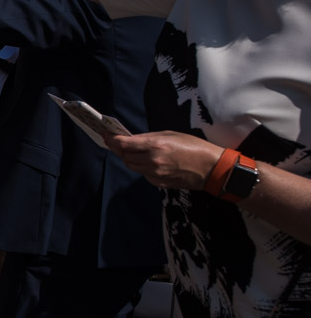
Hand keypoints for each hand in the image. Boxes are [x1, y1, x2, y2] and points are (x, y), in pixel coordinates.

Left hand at [105, 130, 221, 190]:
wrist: (210, 167)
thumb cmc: (193, 146)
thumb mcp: (170, 134)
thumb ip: (148, 137)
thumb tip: (131, 139)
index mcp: (155, 146)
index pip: (124, 144)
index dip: (112, 140)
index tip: (106, 136)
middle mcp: (152, 161)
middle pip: (125, 156)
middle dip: (120, 149)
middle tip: (118, 143)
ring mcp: (155, 174)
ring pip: (132, 166)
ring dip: (130, 158)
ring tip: (134, 151)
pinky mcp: (158, 183)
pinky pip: (143, 174)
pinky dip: (142, 167)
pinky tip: (150, 161)